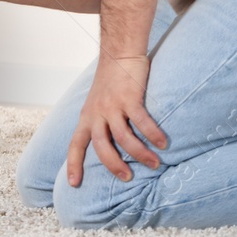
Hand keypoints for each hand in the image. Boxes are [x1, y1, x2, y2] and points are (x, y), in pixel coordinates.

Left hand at [66, 55, 166, 185]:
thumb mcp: (96, 103)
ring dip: (139, 154)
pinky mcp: (129, 97)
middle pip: (101, 146)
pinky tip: (163, 144)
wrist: (119, 52)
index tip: (74, 184)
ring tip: (154, 163)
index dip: (73, 164)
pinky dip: (153, 134)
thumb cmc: (110, 80)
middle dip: (113, 165)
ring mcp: (113, 105)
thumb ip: (100, 122)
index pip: (76, 144)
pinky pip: (142, 121)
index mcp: (87, 116)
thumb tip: (108, 146)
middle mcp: (97, 113)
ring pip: (123, 137)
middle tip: (127, 178)